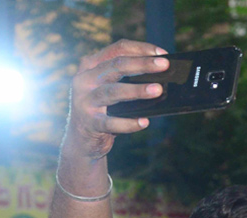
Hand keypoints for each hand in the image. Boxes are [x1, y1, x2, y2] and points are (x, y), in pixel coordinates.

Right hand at [64, 41, 168, 160]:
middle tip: (165, 64)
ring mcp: (85, 101)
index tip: (163, 54)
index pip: (117, 49)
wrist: (82, 140)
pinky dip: (129, 123)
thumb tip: (163, 79)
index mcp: (91, 66)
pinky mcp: (90, 123)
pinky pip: (111, 123)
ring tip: (158, 90)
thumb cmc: (104, 109)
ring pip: (113, 91)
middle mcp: (85, 79)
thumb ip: (127, 80)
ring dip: (137, 90)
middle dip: (142, 64)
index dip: (140, 49)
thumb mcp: (110, 89)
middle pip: (116, 66)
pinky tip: (144, 122)